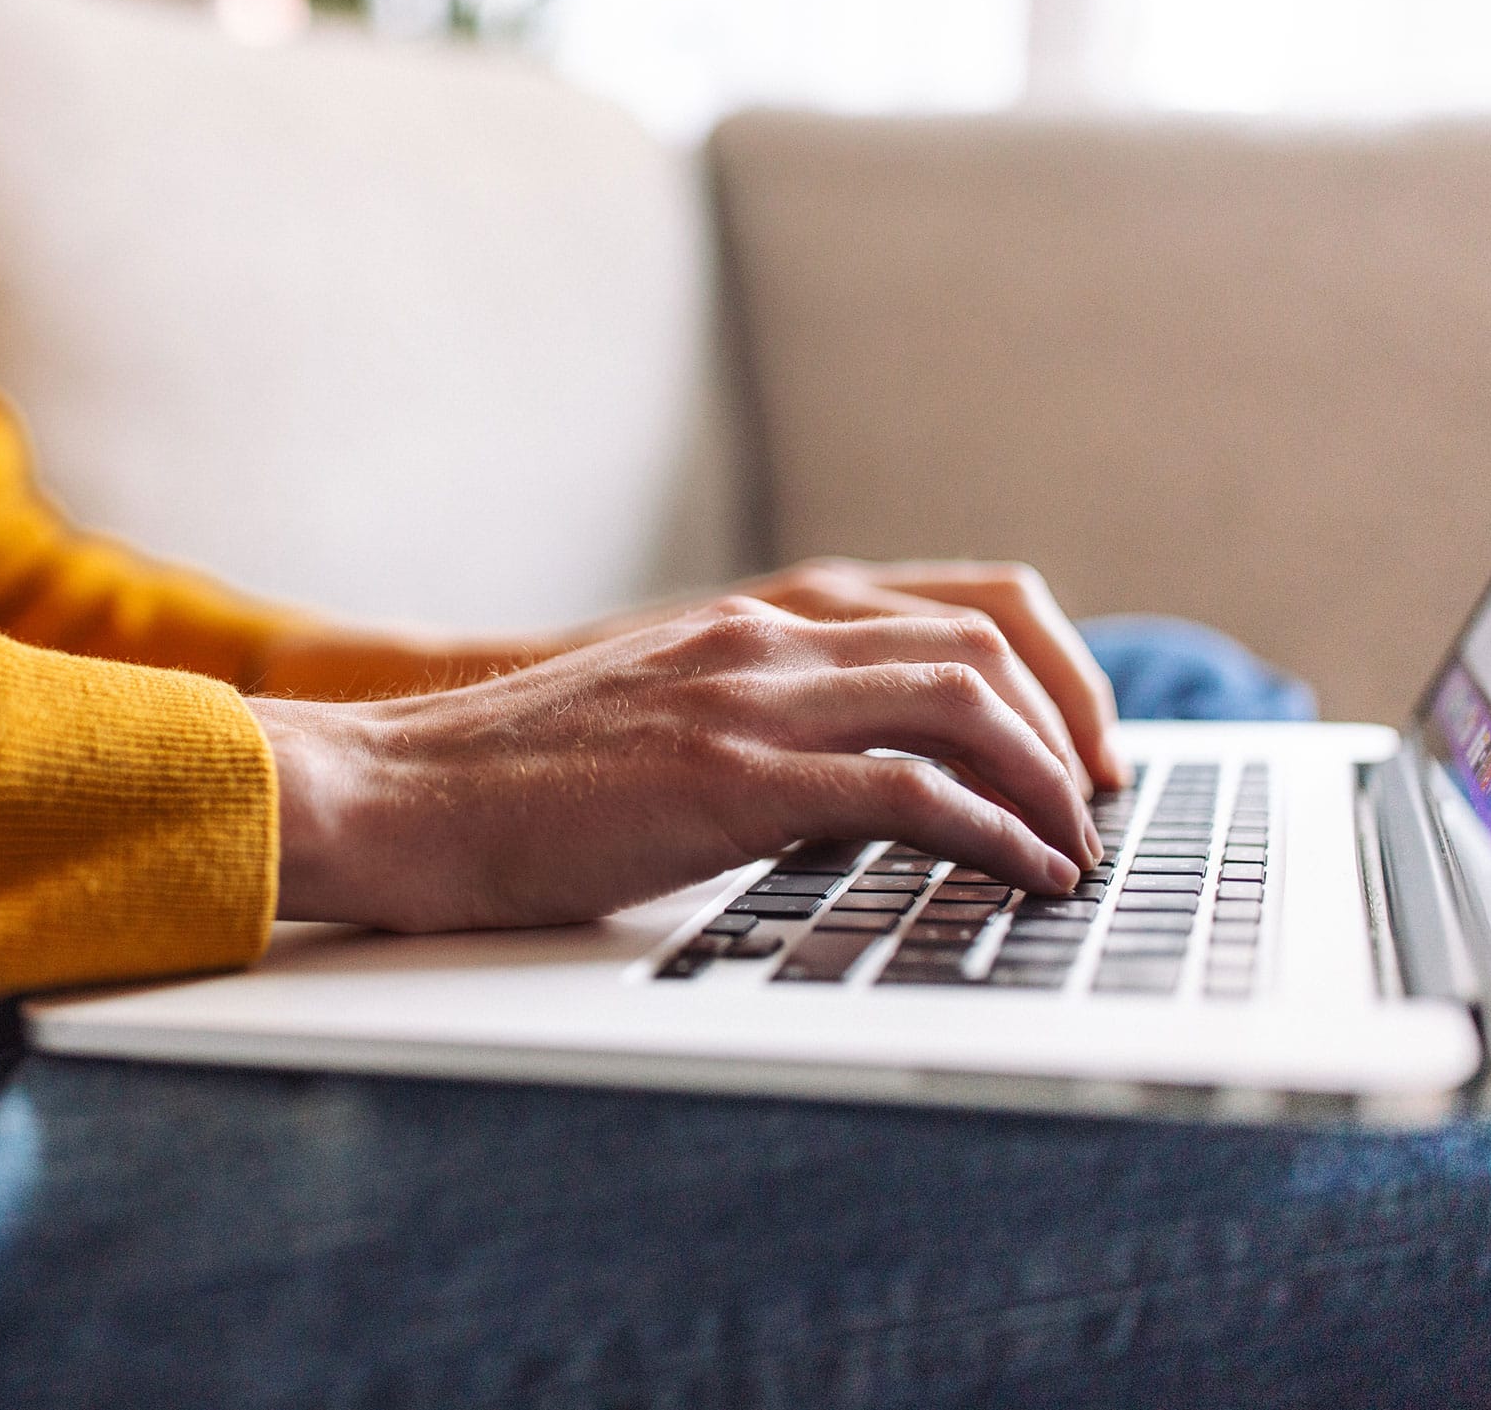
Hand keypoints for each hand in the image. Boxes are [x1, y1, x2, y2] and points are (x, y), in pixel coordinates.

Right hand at [247, 597, 1101, 932]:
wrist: (393, 792)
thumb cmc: (502, 783)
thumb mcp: (645, 723)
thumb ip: (743, 727)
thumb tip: (837, 794)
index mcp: (747, 627)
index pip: (947, 613)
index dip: (1042, 678)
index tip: (1072, 754)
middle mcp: (762, 643)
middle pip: (984, 647)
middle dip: (1071, 729)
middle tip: (1097, 807)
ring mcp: (747, 702)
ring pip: (968, 705)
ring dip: (1049, 784)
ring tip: (1075, 852)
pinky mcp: (729, 780)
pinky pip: (911, 793)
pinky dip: (995, 834)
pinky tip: (1020, 876)